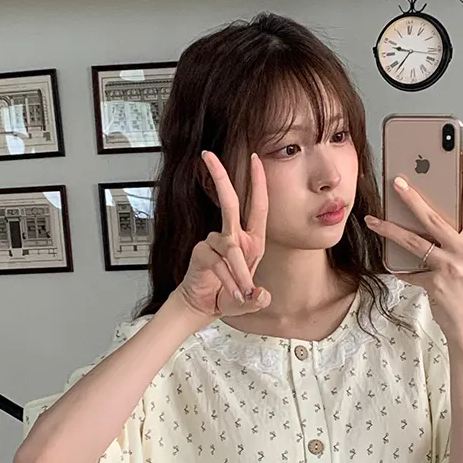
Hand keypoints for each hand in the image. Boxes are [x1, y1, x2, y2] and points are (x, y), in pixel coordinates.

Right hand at [179, 150, 272, 320]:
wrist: (203, 306)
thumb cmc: (227, 296)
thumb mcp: (249, 302)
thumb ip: (257, 300)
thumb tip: (261, 295)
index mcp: (251, 241)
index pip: (257, 206)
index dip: (257, 182)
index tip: (254, 158)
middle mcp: (234, 237)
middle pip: (228, 202)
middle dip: (220, 177)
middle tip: (209, 156)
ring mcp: (215, 243)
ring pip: (231, 248)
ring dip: (239, 272)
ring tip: (242, 293)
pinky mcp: (202, 253)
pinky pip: (218, 262)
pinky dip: (228, 279)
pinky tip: (233, 293)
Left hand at [364, 143, 462, 346]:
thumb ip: (458, 239)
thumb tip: (434, 220)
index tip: (462, 153)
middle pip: (435, 217)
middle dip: (413, 197)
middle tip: (397, 181)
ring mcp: (450, 267)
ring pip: (416, 241)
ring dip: (391, 229)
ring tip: (375, 219)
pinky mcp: (435, 283)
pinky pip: (411, 270)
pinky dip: (399, 267)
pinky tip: (388, 262)